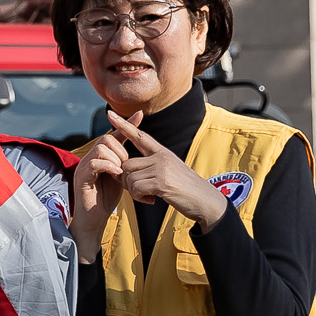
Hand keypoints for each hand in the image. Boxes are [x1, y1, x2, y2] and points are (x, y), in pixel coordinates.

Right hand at [69, 119, 127, 262]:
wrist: (93, 222)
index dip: (126, 125)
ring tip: (120, 173)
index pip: (113, 136)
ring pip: (101, 148)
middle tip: (125, 167)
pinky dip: (108, 166)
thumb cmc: (105, 200)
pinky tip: (116, 175)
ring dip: (116, 159)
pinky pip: (95, 163)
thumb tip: (138, 152)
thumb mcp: (119, 177)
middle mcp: (89, 158)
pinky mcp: (81, 177)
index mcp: (99, 157)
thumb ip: (124, 163)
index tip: (141, 114)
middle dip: (121, 150)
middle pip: (106, 139)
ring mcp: (83, 167)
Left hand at [105, 110, 225, 227]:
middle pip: (127, 164)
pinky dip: (139, 198)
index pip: (139, 136)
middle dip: (126, 180)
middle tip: (139, 191)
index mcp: (163, 152)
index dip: (124, 126)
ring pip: (129, 178)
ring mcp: (162, 168)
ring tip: (149, 196)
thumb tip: (129, 170)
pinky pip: (136, 188)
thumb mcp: (171, 171)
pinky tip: (151, 200)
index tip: (110, 114)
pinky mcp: (161, 182)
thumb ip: (152, 166)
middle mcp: (161, 157)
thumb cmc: (187, 190)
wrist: (206, 201)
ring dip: (134, 191)